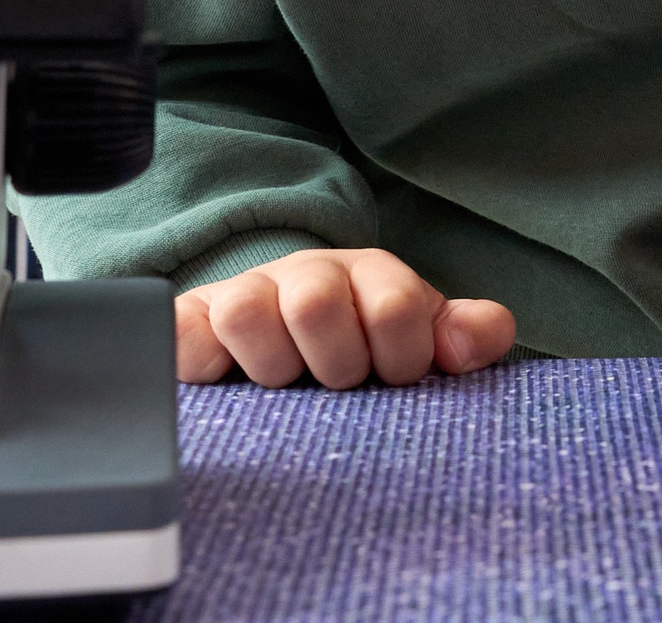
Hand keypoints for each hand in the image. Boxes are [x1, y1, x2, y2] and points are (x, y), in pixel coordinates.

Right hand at [175, 248, 515, 387]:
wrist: (286, 339)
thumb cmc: (365, 347)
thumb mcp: (422, 340)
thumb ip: (468, 334)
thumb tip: (480, 338)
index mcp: (372, 275)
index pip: (395, 305)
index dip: (402, 357)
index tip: (395, 380)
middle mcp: (307, 274)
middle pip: (316, 301)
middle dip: (335, 363)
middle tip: (337, 387)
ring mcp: (244, 293)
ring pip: (246, 312)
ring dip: (270, 366)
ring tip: (284, 387)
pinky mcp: (190, 321)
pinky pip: (181, 333)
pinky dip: (201, 363)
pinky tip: (224, 383)